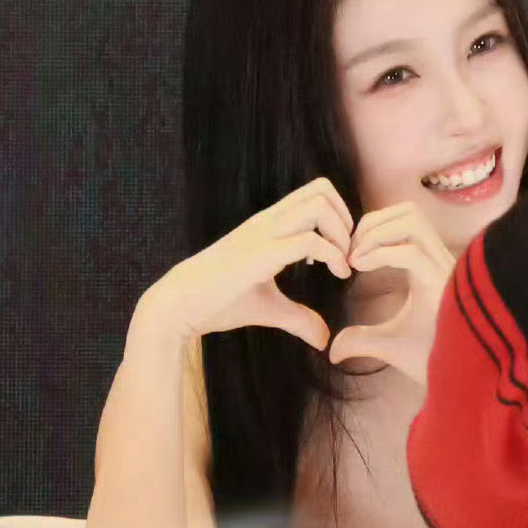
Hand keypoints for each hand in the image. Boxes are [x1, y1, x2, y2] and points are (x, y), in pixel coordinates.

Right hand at [129, 178, 353, 355]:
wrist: (180, 305)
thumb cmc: (218, 302)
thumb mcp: (268, 307)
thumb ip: (298, 317)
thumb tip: (324, 339)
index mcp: (268, 224)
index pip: (314, 192)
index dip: (339, 215)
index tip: (340, 250)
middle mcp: (268, 221)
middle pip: (321, 189)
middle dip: (346, 218)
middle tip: (346, 253)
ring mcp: (264, 234)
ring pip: (318, 205)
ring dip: (340, 232)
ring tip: (341, 263)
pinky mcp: (262, 253)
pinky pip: (309, 240)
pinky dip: (333, 255)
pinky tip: (336, 275)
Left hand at [326, 202, 455, 384]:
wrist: (458, 384)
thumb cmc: (433, 360)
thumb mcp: (389, 344)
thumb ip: (362, 339)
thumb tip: (333, 350)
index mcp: (431, 265)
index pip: (407, 220)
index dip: (374, 226)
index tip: (349, 253)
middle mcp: (440, 260)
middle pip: (409, 211)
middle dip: (373, 222)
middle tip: (349, 251)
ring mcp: (444, 269)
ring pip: (412, 221)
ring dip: (376, 233)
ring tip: (355, 258)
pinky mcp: (443, 285)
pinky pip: (410, 253)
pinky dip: (380, 254)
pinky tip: (359, 268)